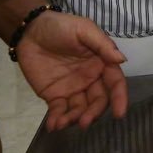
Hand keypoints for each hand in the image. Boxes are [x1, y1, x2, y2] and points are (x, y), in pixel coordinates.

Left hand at [13, 10, 129, 130]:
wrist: (30, 31)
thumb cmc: (60, 27)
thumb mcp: (83, 29)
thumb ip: (102, 44)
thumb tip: (122, 60)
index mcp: (101, 64)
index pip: (115, 83)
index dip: (119, 98)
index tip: (119, 114)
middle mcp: (90, 79)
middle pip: (98, 101)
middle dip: (93, 113)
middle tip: (84, 122)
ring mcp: (72, 89)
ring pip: (79, 109)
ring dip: (74, 119)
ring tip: (62, 123)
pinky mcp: (54, 96)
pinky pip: (59, 110)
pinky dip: (58, 120)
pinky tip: (53, 125)